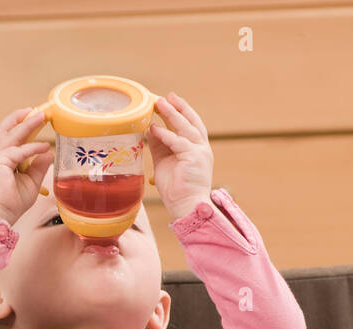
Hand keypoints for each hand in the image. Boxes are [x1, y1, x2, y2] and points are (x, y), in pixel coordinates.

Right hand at [0, 106, 54, 225]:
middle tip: (39, 111)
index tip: (37, 121)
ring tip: (41, 116)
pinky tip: (44, 146)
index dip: (23, 128)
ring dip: (27, 124)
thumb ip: (39, 168)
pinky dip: (33, 148)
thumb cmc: (9, 205)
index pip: (11, 138)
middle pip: (8, 130)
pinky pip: (19, 151)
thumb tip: (48, 153)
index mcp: (1, 160)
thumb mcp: (30, 184)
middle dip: (22, 118)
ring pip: (12, 134)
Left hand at [148, 92, 214, 220]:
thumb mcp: (165, 162)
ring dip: (172, 114)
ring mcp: (200, 152)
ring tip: (159, 104)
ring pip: (186, 128)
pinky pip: (178, 142)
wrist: (186, 207)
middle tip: (166, 96)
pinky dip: (165, 134)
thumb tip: (150, 129)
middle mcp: (202, 149)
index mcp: (197, 149)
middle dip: (179, 107)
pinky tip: (154, 128)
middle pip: (191, 122)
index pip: (191, 125)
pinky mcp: (194, 158)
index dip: (182, 111)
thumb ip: (160, 145)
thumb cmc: (176, 189)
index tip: (171, 100)